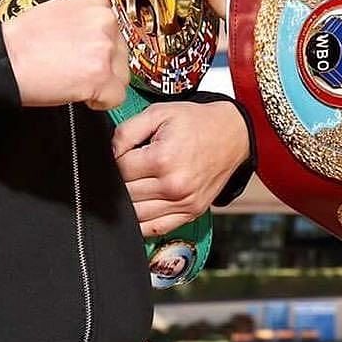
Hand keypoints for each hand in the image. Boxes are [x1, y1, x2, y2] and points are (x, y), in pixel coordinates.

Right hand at [1, 0, 128, 108]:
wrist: (3, 60)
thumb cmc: (23, 40)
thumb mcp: (60, 12)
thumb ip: (86, 20)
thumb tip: (101, 37)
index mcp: (95, 1)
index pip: (115, 29)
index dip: (98, 45)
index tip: (82, 52)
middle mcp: (104, 19)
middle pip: (121, 52)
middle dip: (103, 65)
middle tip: (73, 68)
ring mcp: (104, 46)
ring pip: (122, 75)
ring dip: (103, 83)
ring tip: (73, 79)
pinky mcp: (101, 74)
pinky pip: (117, 96)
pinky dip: (101, 102)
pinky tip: (79, 93)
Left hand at [112, 100, 249, 236]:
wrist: (233, 134)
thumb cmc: (196, 122)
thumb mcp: (159, 113)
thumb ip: (126, 131)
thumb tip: (109, 153)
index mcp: (163, 159)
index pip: (119, 170)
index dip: (115, 159)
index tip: (124, 152)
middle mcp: (173, 186)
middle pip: (125, 194)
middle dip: (122, 180)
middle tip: (131, 166)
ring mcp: (183, 203)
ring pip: (136, 215)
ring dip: (129, 201)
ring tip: (136, 183)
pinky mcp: (190, 213)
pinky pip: (155, 229)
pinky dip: (142, 222)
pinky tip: (141, 206)